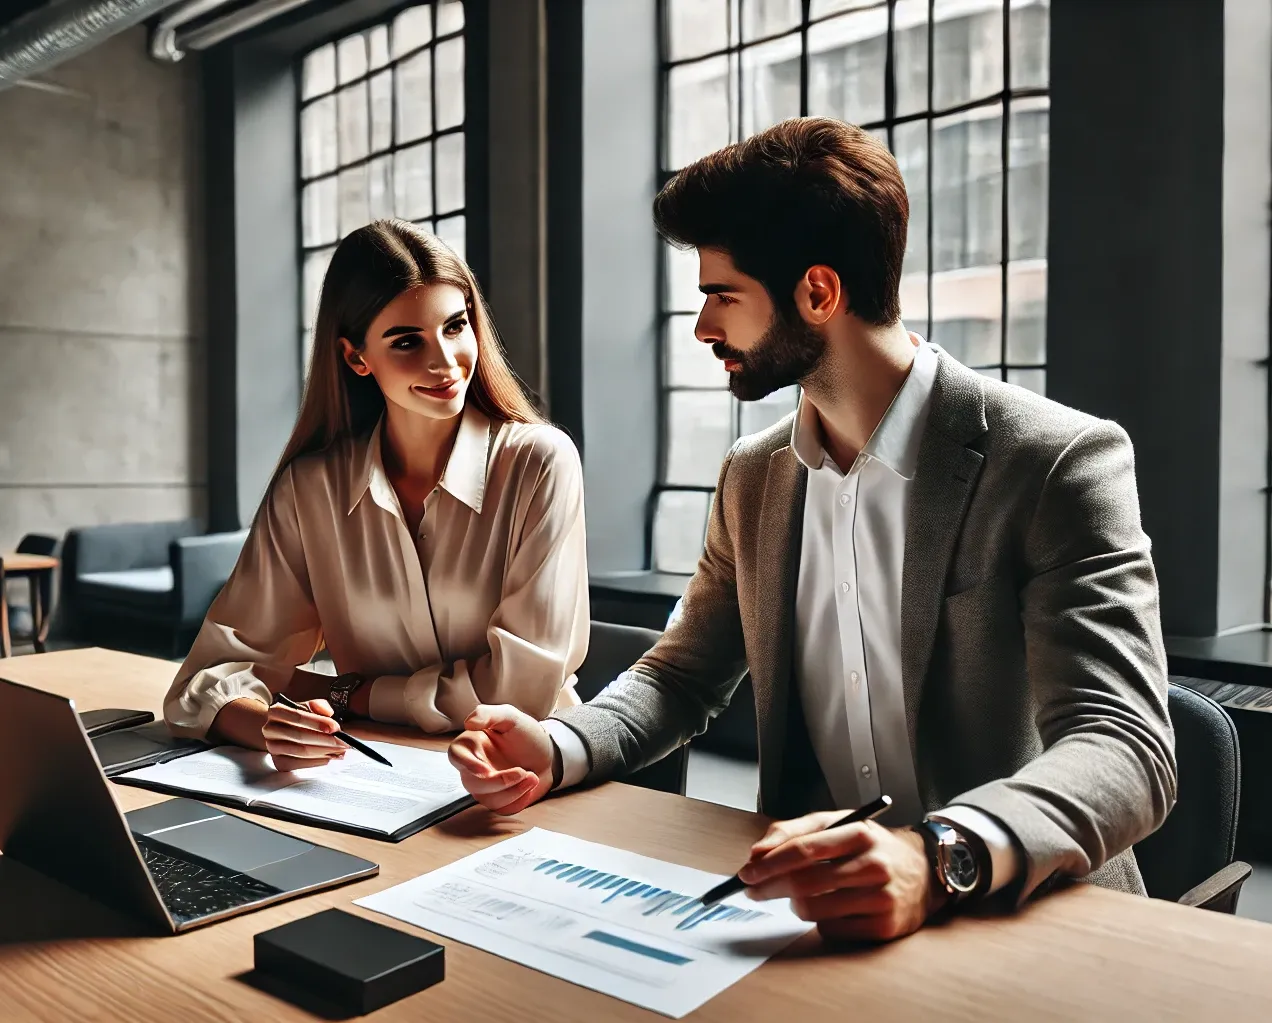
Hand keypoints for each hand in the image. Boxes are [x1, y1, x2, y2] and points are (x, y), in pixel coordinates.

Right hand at [262, 698, 346, 771]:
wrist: (280, 731)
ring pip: (301, 751)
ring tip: (341, 750)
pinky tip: (330, 757)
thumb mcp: (306, 706)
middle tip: (343, 742)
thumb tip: (329, 713)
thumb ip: (318, 706)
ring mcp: (272, 747)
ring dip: (325, 752)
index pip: (297, 716)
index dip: (318, 722)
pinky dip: (317, 761)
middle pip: (300, 736)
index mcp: (276, 711)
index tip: (335, 728)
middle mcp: (270, 729)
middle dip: (326, 740)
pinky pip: (300, 764)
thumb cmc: (297, 718)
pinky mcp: (278, 762)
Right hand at [447, 704, 555, 814]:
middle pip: (474, 784)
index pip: (456, 756)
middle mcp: (473, 768)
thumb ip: (489, 714)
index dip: (467, 765)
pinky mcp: (498, 801)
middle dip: (501, 782)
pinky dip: (520, 800)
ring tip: (532, 776)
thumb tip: (469, 722)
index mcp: (471, 746)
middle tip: (523, 772)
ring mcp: (484, 787)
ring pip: (489, 800)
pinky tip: (529, 786)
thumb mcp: (510, 717)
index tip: (485, 770)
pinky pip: (503, 809)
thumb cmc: (526, 734)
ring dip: (514, 791)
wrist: (547, 754)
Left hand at [737, 812, 942, 941]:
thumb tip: (757, 854)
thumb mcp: (837, 823)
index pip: (803, 850)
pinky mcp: (884, 927)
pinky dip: (820, 921)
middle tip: (752, 890)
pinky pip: (831, 930)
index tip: (746, 873)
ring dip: (795, 904)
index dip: (769, 864)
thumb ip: (794, 832)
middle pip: (805, 883)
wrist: (924, 871)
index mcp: (859, 833)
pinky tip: (829, 908)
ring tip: (800, 895)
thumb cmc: (871, 846)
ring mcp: (881, 898)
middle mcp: (873, 865)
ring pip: (813, 910)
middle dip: (769, 888)